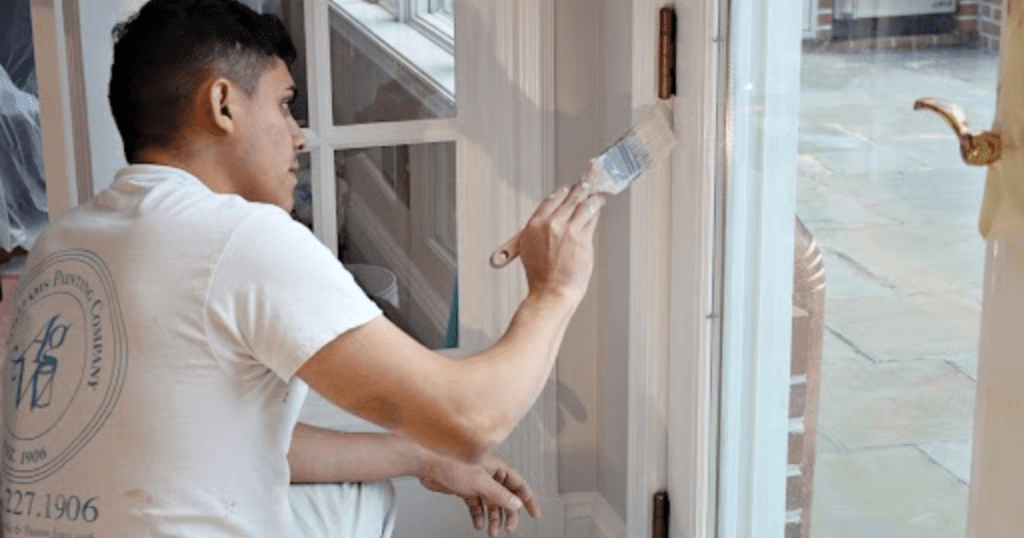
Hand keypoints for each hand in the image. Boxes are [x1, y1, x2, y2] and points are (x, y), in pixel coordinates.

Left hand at [418, 452, 539, 535]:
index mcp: (498, 469)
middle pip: (506, 498)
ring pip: (491, 504)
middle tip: (509, 529)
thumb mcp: (480, 482)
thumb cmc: (451, 464)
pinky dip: (478, 515)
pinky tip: (477, 524)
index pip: (519, 486)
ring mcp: (477, 483)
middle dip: (508, 515)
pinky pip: (476, 505)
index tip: (535, 514)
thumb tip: (516, 504)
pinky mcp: (465, 489)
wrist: (428, 464)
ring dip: (493, 518)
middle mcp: (490, 475)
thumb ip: (499, 494)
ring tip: (492, 532)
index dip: (528, 500)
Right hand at [518, 184, 604, 305]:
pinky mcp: (582, 238)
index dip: (560, 194)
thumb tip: (554, 222)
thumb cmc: (542, 277)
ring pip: (582, 206)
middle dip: (578, 191)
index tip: (566, 190)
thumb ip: (541, 233)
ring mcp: (566, 230)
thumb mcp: (531, 250)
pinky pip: (591, 219)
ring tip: (597, 196)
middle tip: (585, 186)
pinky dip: (596, 211)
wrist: (552, 292)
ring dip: (591, 198)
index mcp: (533, 226)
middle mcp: (549, 224)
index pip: (549, 201)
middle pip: (568, 200)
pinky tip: (599, 207)